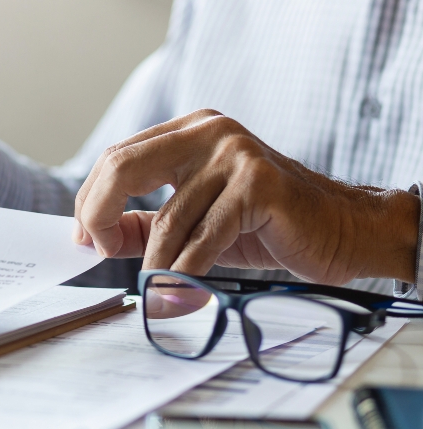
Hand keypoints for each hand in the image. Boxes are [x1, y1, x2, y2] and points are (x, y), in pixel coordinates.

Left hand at [72, 109, 419, 284]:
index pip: (117, 158)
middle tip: (96, 252)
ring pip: (166, 221)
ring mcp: (235, 154)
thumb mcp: (195, 222)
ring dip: (153, 267)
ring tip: (153, 294)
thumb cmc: (268, 226)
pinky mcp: (259, 186)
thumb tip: (92, 238)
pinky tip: (176, 297)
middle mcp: (209, 132)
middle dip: (97, 215)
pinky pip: (201, 241)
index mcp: (189, 131)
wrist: (344, 232)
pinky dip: (182, 276)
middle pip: (123, 169)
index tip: (84, 238)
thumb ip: (143, 225)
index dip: (90, 201)